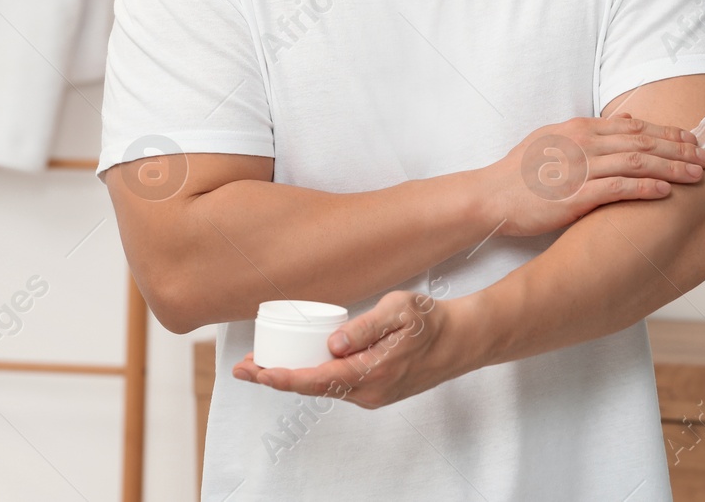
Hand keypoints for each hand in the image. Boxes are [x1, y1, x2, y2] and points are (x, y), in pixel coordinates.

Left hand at [233, 289, 474, 409]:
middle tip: (242, 369)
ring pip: (323, 387)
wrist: (462, 340)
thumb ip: (365, 327)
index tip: (254, 371)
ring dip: (292, 378)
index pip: (315, 380)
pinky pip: (337, 384)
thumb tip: (331, 344)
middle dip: (275, 379)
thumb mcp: (399, 310)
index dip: (280, 378)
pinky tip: (299, 363)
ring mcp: (372, 394)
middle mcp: (367, 392)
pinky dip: (312, 376)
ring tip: (261, 365)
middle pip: (312, 388)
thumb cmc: (431, 320)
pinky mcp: (376, 390)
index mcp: (370, 373)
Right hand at [478, 112, 704, 236]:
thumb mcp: (553, 141)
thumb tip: (625, 122)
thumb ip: (588, 133)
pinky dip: (645, 189)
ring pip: (637, 163)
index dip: (667, 133)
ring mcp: (579, 168)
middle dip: (680, 149)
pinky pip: (618, 189)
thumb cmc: (519, 173)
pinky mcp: (575, 195)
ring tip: (698, 175)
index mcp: (579, 129)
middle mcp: (583, 143)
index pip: (634, 127)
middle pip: (643, 142)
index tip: (692, 139)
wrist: (490, 196)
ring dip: (672, 168)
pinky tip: (666, 193)